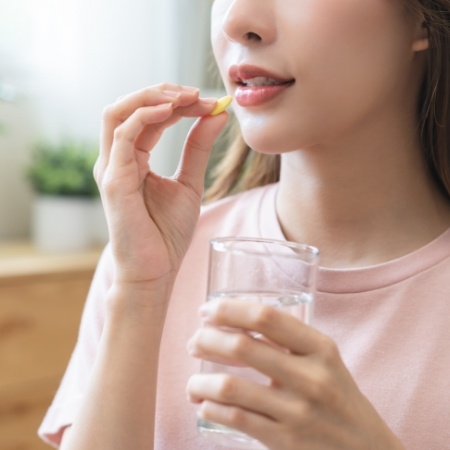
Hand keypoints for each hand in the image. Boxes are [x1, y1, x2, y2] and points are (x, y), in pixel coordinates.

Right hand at [95, 84, 227, 286]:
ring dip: (152, 97)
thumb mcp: (189, 183)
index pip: (150, 117)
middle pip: (129, 106)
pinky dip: (146, 115)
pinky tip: (173, 110)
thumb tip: (216, 115)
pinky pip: (122, 135)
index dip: (179, 104)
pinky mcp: (113, 180)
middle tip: (197, 94)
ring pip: (118, 112)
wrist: (156, 270)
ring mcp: (111, 167)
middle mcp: (117, 158)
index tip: (210, 103)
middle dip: (164, 93)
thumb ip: (197, 148)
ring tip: (186, 97)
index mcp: (133, 158)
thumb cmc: (167, 233)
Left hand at [187, 300, 404, 449]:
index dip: (229, 309)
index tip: (207, 311)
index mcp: (320, 348)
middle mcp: (311, 376)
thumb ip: (289, 340)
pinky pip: (235, 419)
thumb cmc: (338, 396)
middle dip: (206, 340)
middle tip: (194, 343)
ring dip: (200, 380)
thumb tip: (235, 322)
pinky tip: (204, 403)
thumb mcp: (325, 360)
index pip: (266, 317)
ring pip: (230, 387)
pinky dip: (211, 408)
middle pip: (242, 346)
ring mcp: (298, 411)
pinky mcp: (285, 442)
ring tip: (193, 380)